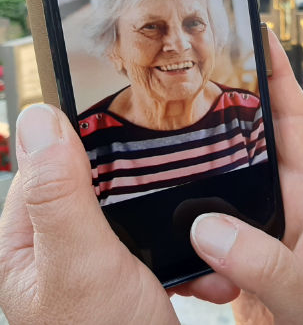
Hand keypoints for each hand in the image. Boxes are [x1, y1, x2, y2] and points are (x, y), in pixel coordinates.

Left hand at [0, 105, 178, 324]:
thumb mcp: (79, 265)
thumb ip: (57, 194)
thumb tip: (39, 119)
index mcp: (29, 236)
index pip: (47, 158)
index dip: (82, 130)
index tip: (124, 111)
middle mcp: (60, 243)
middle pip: (98, 177)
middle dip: (139, 171)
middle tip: (174, 159)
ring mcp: (98, 257)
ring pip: (134, 202)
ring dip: (168, 205)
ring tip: (195, 208)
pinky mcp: (130, 268)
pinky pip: (156, 232)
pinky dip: (181, 239)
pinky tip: (197, 252)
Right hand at [185, 31, 302, 323]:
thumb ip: (267, 265)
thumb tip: (208, 228)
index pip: (298, 121)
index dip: (282, 76)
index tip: (264, 38)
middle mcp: (286, 202)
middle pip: (256, 138)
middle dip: (229, 107)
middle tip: (195, 78)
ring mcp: (260, 223)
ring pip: (226, 176)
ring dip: (200, 167)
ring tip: (167, 147)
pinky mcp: (240, 248)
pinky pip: (208, 220)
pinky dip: (187, 221)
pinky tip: (169, 232)